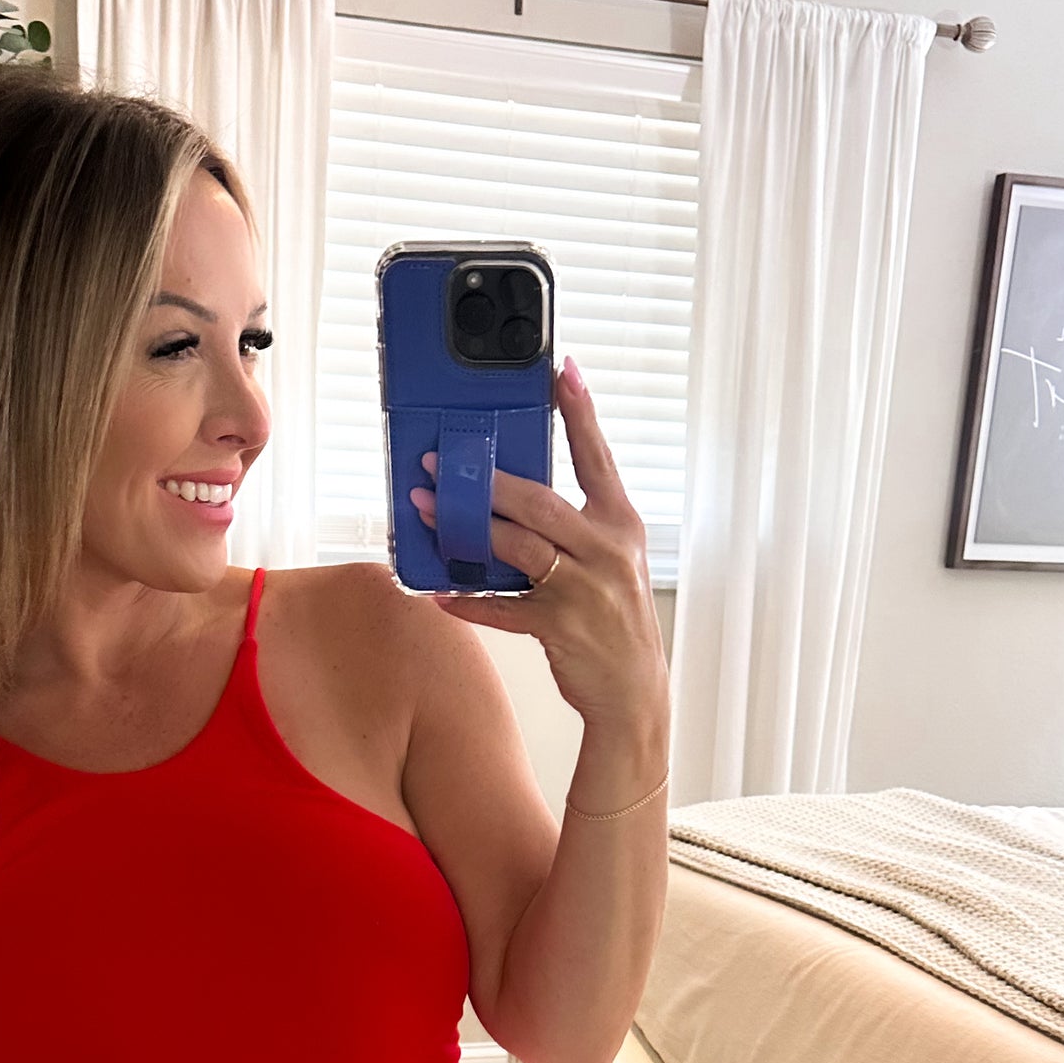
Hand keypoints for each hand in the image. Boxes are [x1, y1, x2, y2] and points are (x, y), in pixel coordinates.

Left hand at [410, 357, 666, 734]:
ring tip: (429, 513)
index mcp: (621, 526)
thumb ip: (574, 528)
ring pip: (519, 547)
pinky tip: (439, 594)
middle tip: (442, 464)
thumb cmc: (615, 622)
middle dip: (487, 482)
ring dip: (468, 529)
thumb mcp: (611, 564)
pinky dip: (469, 603)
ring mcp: (585, 591)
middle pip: (541, 503)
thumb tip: (512, 498)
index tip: (561, 369)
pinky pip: (504, 610)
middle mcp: (607, 552)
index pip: (597, 458)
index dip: (580, 412)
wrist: (634, 693)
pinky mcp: (561, 628)